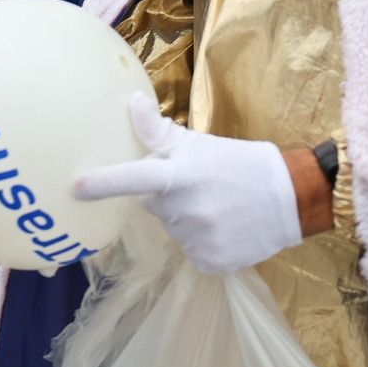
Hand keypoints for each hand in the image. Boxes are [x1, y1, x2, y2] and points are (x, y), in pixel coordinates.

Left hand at [72, 92, 300, 274]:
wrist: (292, 198)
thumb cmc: (242, 164)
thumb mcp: (201, 143)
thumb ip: (160, 130)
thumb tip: (132, 103)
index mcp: (181, 175)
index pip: (135, 177)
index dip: (104, 183)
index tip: (76, 187)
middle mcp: (186, 210)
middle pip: (153, 206)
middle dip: (168, 196)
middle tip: (198, 186)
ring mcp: (198, 240)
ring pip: (174, 230)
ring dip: (187, 220)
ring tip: (218, 206)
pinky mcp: (211, 263)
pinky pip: (192, 253)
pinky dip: (203, 242)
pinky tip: (225, 228)